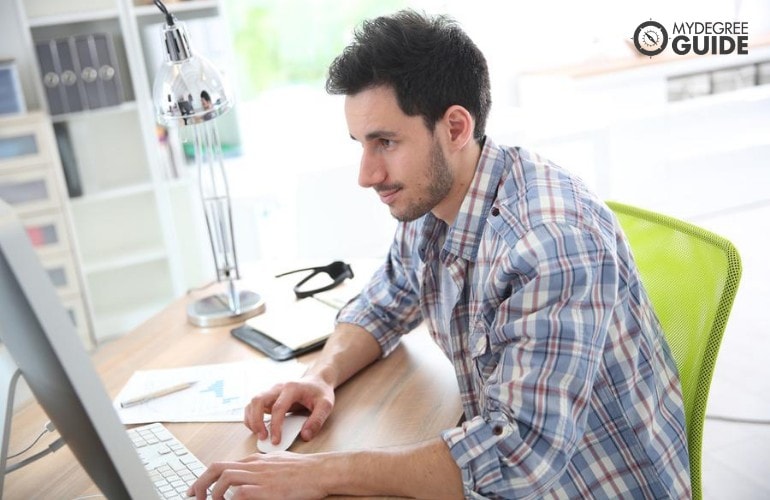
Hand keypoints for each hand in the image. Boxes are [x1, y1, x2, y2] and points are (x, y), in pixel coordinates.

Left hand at [186, 452, 328, 498]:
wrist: (320, 471)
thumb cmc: (303, 469)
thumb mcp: (277, 462)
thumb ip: (260, 467)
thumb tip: (248, 477)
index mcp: (255, 460)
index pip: (222, 465)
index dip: (204, 477)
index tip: (196, 490)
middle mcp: (254, 466)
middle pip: (217, 468)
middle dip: (200, 483)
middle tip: (194, 496)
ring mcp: (260, 477)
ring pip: (224, 479)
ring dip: (213, 493)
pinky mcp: (267, 489)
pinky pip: (240, 493)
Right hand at [244, 374, 333, 444]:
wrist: (317, 381)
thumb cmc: (320, 392)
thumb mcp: (326, 405)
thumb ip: (317, 420)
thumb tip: (305, 436)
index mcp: (292, 388)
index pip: (278, 407)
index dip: (275, 425)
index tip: (276, 440)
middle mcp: (278, 387)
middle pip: (258, 400)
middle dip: (256, 421)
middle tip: (263, 437)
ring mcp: (272, 391)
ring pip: (253, 402)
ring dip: (252, 419)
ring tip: (260, 435)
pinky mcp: (269, 397)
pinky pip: (254, 406)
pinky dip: (251, 417)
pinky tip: (258, 428)